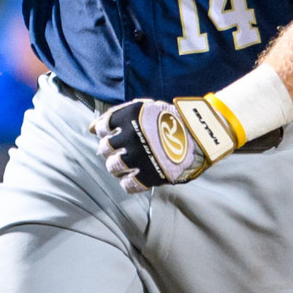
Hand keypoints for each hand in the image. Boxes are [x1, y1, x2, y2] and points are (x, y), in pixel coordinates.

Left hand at [93, 95, 236, 192]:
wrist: (199, 134)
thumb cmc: (171, 119)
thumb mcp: (145, 107)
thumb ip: (118, 114)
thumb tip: (92, 128)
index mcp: (128, 117)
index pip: (103, 126)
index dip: (107, 131)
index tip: (114, 133)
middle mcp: (129, 137)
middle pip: (104, 148)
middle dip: (111, 148)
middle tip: (124, 148)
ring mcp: (137, 158)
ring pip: (112, 167)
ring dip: (117, 165)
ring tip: (129, 161)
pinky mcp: (148, 175)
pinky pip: (127, 185)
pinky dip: (129, 181)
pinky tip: (136, 175)